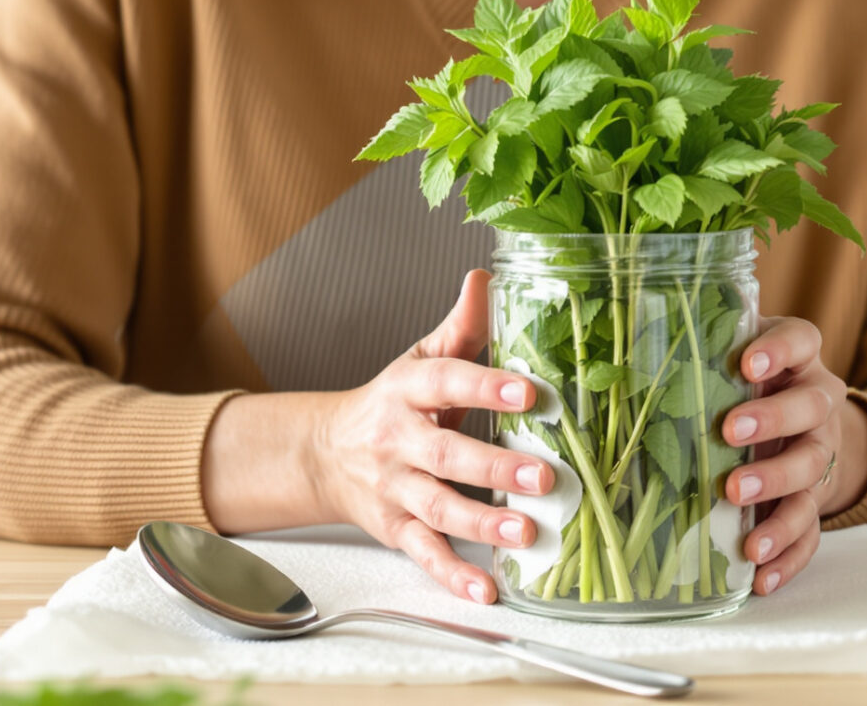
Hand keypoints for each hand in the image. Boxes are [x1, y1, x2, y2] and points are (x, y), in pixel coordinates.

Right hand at [309, 269, 557, 604]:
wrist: (323, 454)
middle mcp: (397, 441)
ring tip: (525, 533)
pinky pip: (423, 553)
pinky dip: (452, 575)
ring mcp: (394, 489)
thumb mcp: (419, 360)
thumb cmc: (392, 404)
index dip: (487, 385)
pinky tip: (486, 590)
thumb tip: (487, 276)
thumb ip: (460, 327)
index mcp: (407, 390)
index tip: (532, 390)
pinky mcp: (394, 529)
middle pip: (445, 454)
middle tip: (544, 476)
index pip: (447, 381)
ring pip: (436, 508)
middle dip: (493, 468)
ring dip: (481, 524)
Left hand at [720, 314, 866, 596]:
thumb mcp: (728, 363)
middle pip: (810, 410)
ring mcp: (821, 454)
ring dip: (777, 495)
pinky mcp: (818, 501)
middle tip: (729, 435)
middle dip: (772, 423)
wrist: (802, 430)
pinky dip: (788, 556)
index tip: (747, 363)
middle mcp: (818, 406)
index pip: (799, 340)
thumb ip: (695, 359)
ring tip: (746, 528)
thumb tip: (612, 363)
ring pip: (812, 473)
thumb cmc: (745, 389)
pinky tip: (760, 575)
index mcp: (798, 362)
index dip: (778, 350)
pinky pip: (812, 532)